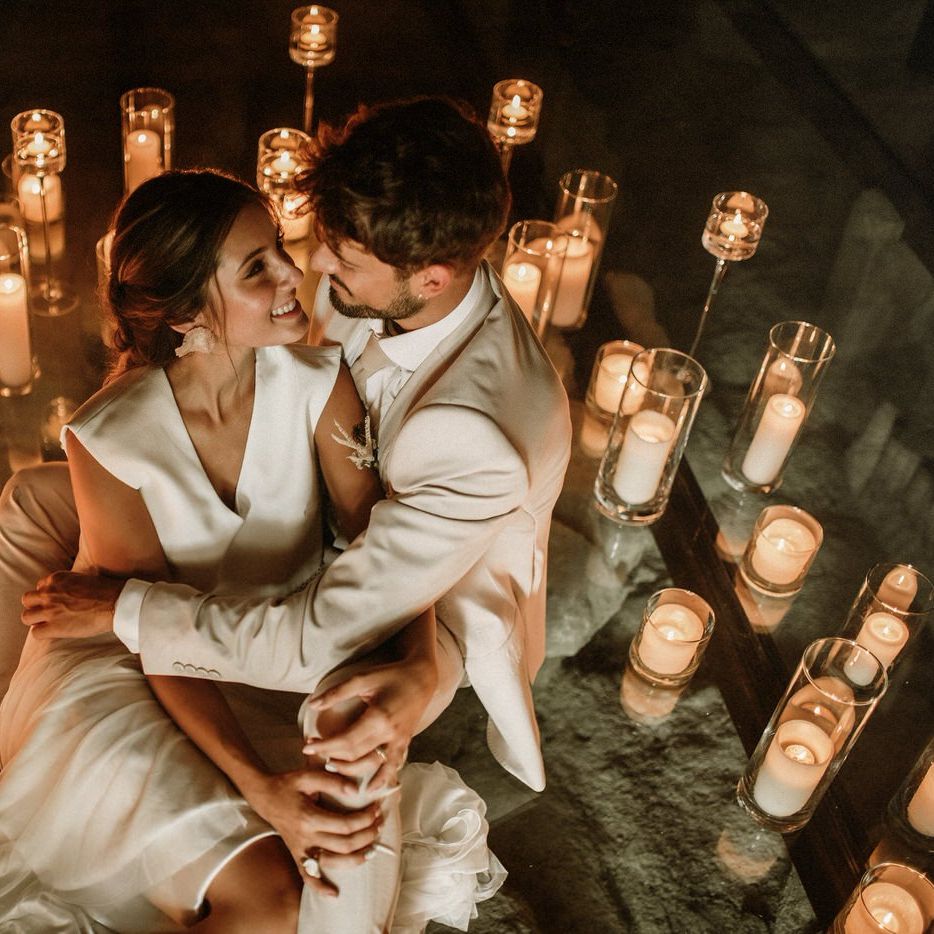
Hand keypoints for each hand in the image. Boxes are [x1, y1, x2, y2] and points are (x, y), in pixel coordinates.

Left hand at [21, 571, 122, 638]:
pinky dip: (43, 633)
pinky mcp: (54, 627)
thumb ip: (69, 582)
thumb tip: (68, 590)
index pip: (39, 587)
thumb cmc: (107, 590)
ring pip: (26, 617)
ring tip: (49, 623)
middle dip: (36, 606)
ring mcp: (49, 610)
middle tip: (48, 612)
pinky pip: (35, 633)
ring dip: (36, 620)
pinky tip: (55, 632)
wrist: (116, 603)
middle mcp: (49, 593)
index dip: (47, 595)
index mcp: (56, 579)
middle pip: (27, 600)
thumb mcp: (84, 577)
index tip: (56, 600)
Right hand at [241, 767, 384, 893]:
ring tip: (371, 848)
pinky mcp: (297, 855)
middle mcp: (305, 837)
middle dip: (367, 836)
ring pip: (333, 863)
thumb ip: (332, 782)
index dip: (365, 818)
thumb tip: (355, 791)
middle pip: (344, 845)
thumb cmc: (289, 784)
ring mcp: (300, 849)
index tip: (376, 808)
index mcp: (309, 817)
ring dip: (356, 859)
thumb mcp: (308, 775)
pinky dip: (320, 888)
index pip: (346, 825)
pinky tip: (334, 893)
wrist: (265, 797)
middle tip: (379, 824)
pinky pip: (308, 877)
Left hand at [303, 655, 437, 788]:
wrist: (422, 677)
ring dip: (349, 769)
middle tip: (314, 749)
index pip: (346, 741)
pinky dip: (381, 779)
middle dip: (331, 755)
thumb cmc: (392, 675)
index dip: (324, 746)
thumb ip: (337, 692)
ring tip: (331, 764)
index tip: (307, 746)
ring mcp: (399, 741)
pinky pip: (392, 766)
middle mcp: (390, 734)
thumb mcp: (363, 678)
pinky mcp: (405, 743)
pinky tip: (370, 789)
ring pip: (371, 764)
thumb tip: (312, 705)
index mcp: (378, 718)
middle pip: (355, 755)